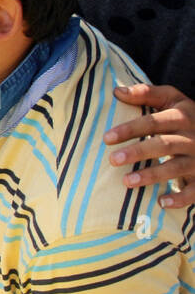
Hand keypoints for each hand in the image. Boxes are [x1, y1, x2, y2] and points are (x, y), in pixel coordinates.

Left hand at [107, 83, 194, 206]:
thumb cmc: (187, 117)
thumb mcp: (173, 99)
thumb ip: (146, 94)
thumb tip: (116, 91)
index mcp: (182, 117)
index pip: (153, 122)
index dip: (130, 129)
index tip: (107, 138)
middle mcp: (192, 138)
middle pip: (163, 145)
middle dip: (138, 152)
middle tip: (112, 159)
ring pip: (176, 167)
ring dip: (152, 175)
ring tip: (126, 182)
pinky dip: (181, 198)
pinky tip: (162, 202)